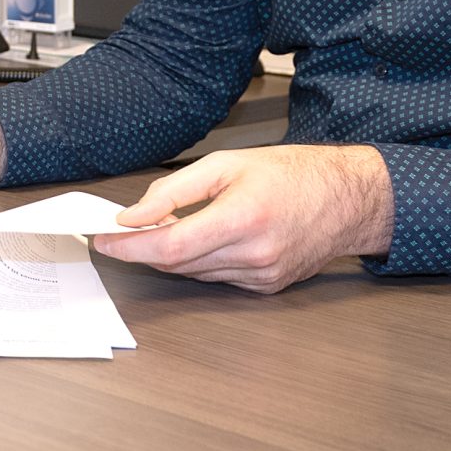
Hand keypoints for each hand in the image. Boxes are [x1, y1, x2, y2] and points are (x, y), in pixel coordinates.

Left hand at [96, 145, 393, 292]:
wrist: (348, 200)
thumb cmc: (292, 174)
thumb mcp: (227, 163)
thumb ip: (174, 190)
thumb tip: (133, 215)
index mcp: (242, 217)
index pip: (169, 244)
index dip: (128, 247)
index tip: (102, 241)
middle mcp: (253, 254)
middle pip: (177, 263)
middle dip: (143, 247)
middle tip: (124, 229)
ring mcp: (262, 276)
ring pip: (193, 273)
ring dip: (171, 254)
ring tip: (166, 227)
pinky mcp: (267, 287)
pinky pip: (216, 279)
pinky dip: (199, 261)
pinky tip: (204, 239)